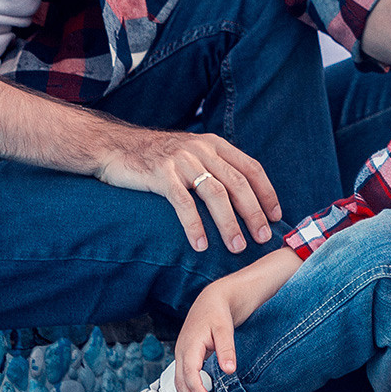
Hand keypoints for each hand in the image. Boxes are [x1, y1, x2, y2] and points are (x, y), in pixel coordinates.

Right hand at [92, 127, 281, 254]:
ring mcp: (181, 160)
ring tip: (237, 247)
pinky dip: (195, 225)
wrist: (114, 146)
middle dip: (253, 212)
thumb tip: (242, 197)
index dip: (266, 193)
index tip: (276, 216)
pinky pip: (183, 203)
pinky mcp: (161, 174)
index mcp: (214, 144)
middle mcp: (201, 149)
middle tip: (262, 238)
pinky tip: (201, 245)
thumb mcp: (191, 153)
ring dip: (229, 223)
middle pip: (237, 182)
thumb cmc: (156, 157)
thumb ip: (214, 167)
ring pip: (215, 193)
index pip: (251, 168)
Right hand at [173, 282, 239, 391]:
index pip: (189, 372)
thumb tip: (229, 371)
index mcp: (190, 345)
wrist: (211, 300)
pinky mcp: (186, 358)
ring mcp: (182, 356)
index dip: (196, 389)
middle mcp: (181, 352)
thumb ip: (226, 350)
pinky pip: (183, 379)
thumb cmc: (218, 314)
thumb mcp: (225, 329)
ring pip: (180, 384)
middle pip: (181, 383)